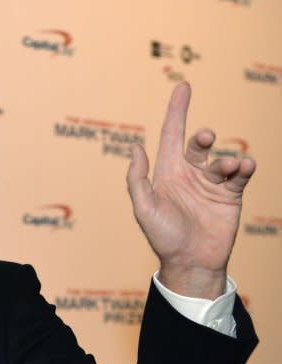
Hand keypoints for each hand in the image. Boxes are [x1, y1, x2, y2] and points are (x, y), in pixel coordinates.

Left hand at [126, 82, 255, 298]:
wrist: (190, 262)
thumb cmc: (162, 237)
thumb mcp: (144, 208)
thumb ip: (138, 179)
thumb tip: (135, 148)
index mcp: (166, 173)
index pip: (171, 135)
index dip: (176, 111)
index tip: (183, 86)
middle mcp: (189, 174)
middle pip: (197, 144)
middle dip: (202, 136)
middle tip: (204, 137)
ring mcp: (211, 184)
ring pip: (221, 158)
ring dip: (226, 160)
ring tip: (228, 168)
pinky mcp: (230, 195)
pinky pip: (240, 174)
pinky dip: (244, 167)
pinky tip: (244, 167)